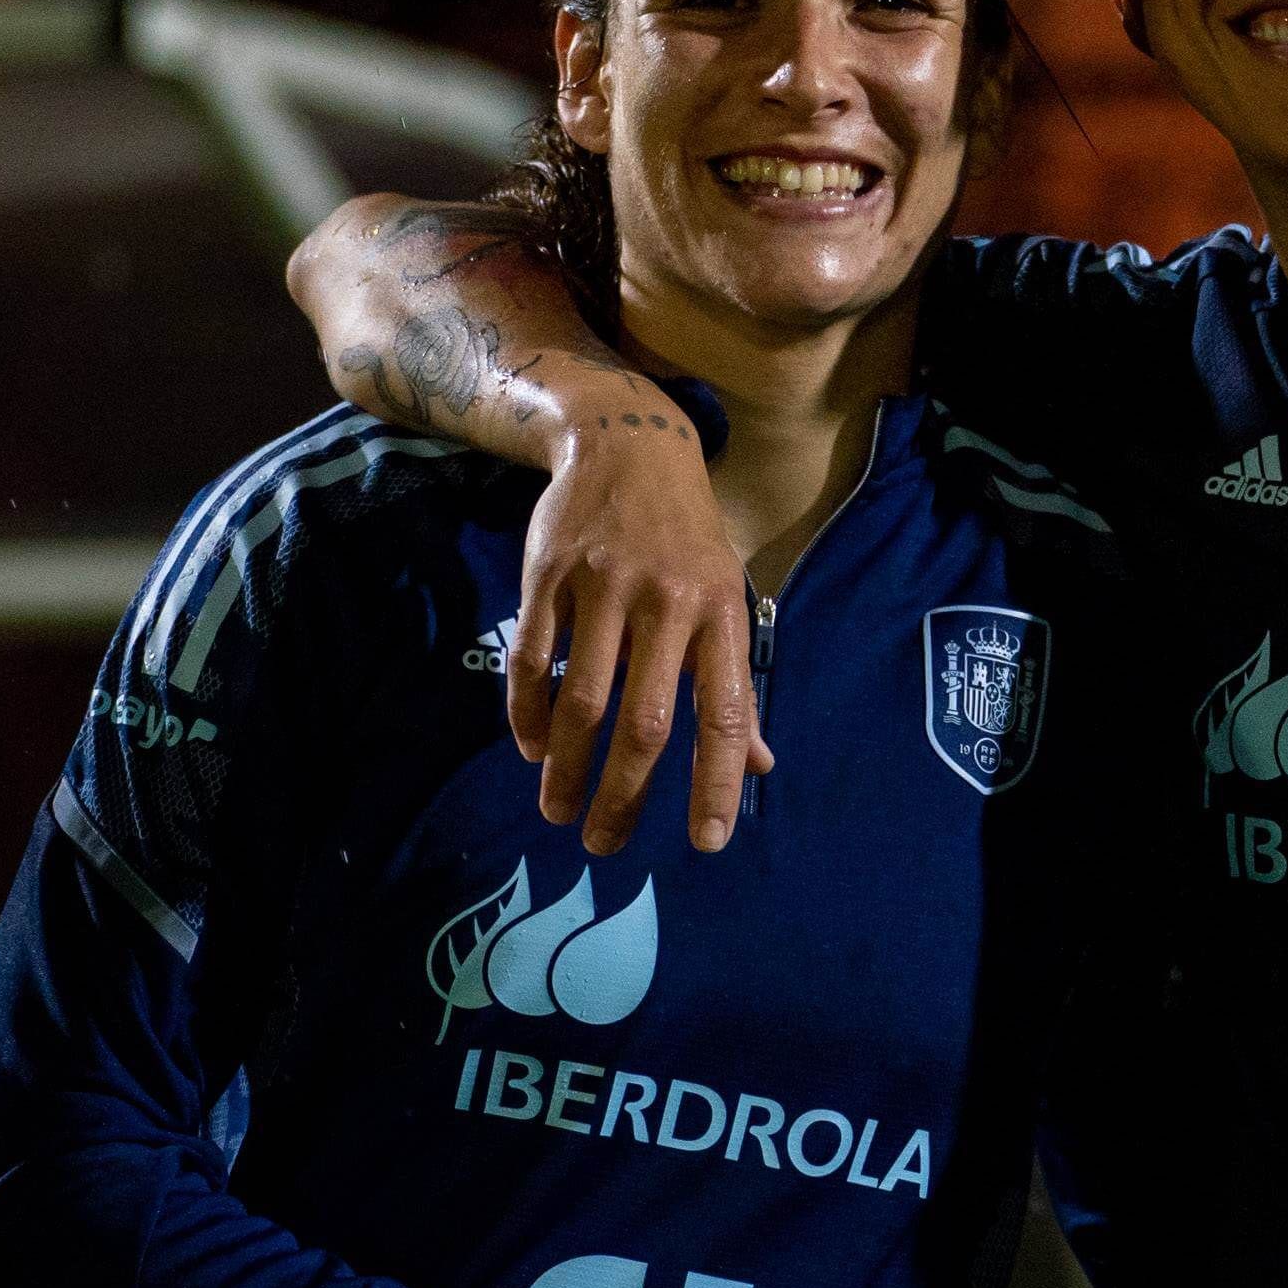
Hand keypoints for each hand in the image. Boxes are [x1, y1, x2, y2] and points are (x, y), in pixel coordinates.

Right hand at [511, 415, 770, 854]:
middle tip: (604, 845)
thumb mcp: (726, 598)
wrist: (629, 443)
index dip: (717, 782)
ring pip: (582, 699)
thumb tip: (758, 767)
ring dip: (567, 768)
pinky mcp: (550, 575)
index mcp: (722, 615)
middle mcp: (667, 602)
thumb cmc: (688, 538)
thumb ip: (734, 685)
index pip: (726, 713)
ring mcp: (605, 586)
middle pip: (645, 722)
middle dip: (625, 795)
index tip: (707, 843)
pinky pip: (534, 660)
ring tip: (559, 810)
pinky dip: (528, 713)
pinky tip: (532, 748)